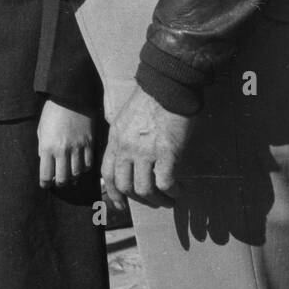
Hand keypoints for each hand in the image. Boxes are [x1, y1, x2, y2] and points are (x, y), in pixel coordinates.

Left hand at [38, 100, 93, 187]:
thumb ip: (42, 148)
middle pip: (62, 179)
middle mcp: (62, 150)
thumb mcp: (41, 130)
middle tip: (59, 181)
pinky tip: (81, 166)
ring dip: (73, 177)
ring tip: (71, 175)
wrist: (70, 95)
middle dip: (60, 183)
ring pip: (77, 174)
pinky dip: (85, 168)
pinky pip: (89, 163)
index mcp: (47, 147)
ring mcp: (77, 147)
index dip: (45, 184)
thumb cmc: (52, 112)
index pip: (45, 176)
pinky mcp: (89, 142)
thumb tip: (46, 163)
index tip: (46, 184)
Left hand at [102, 86, 193, 209]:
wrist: (169, 85)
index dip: (113, 193)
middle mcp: (127, 148)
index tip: (121, 204)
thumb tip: (126, 155)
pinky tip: (181, 189)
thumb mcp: (125, 116)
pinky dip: (174, 191)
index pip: (107, 174)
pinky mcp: (167, 153)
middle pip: (125, 186)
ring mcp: (146, 152)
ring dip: (158, 200)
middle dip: (138, 200)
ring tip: (170, 200)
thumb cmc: (151, 98)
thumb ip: (123, 136)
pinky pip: (166, 183)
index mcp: (116, 139)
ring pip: (145, 190)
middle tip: (152, 202)